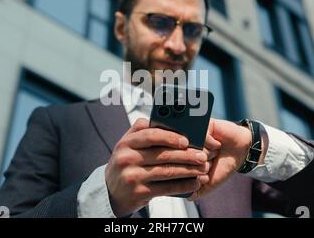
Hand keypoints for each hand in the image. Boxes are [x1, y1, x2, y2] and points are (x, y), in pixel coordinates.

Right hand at [105, 118, 219, 216]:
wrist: (110, 191)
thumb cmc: (126, 163)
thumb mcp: (127, 145)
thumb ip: (143, 132)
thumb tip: (168, 121)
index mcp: (126, 142)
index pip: (150, 135)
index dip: (170, 136)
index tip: (187, 139)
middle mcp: (127, 158)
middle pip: (162, 154)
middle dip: (186, 155)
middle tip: (202, 155)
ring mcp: (133, 176)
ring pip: (167, 171)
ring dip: (188, 170)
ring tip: (202, 169)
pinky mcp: (140, 192)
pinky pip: (166, 188)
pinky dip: (183, 186)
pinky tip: (194, 183)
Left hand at [187, 119, 254, 200]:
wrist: (240, 152)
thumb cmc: (223, 165)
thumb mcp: (210, 182)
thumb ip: (198, 190)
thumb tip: (186, 197)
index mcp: (184, 159)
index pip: (180, 168)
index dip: (195, 174)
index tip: (205, 175)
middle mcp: (185, 146)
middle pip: (185, 158)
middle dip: (201, 165)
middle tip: (210, 163)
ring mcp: (193, 134)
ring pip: (194, 146)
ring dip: (207, 153)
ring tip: (214, 153)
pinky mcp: (203, 125)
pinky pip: (203, 135)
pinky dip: (212, 143)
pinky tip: (217, 144)